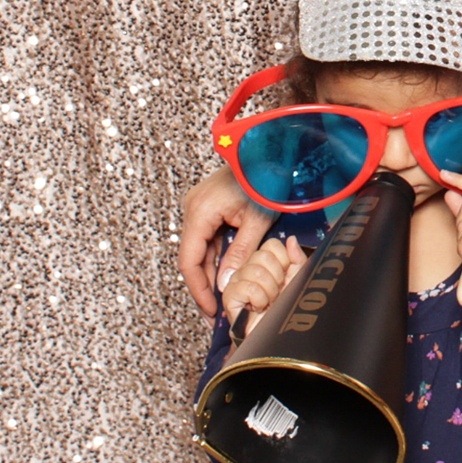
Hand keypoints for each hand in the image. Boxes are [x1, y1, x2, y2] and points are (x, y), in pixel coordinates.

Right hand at [178, 167, 280, 315]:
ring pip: (201, 248)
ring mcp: (199, 205)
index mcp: (200, 212)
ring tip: (223, 296)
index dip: (198, 290)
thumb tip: (225, 285)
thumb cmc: (266, 180)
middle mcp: (193, 208)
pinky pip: (208, 236)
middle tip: (216, 311)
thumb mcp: (257, 222)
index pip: (189, 261)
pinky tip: (226, 272)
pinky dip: (216, 254)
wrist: (272, 152)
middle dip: (205, 284)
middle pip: (193, 256)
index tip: (209, 310)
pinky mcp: (208, 205)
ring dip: (211, 271)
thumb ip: (240, 254)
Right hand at [221, 235, 306, 329]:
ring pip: (256, 272)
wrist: (275, 334)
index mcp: (262, 262)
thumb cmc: (285, 309)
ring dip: (269, 292)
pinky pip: (248, 287)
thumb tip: (291, 239)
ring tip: (267, 302)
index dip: (284, 262)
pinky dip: (259, 300)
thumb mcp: (297, 279)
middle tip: (275, 293)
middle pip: (263, 256)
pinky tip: (258, 307)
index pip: (272, 245)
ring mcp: (236, 280)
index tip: (284, 279)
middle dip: (276, 278)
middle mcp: (246, 268)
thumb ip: (296, 259)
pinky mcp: (229, 295)